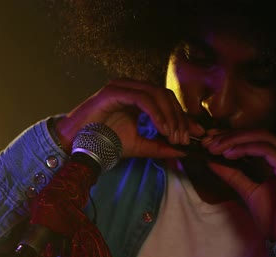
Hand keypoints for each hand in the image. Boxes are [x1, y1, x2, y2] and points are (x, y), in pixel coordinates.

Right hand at [55, 78, 203, 157]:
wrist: (78, 144)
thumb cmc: (105, 143)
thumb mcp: (140, 146)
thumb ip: (161, 146)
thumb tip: (184, 151)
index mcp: (138, 96)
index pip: (168, 101)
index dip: (184, 117)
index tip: (197, 134)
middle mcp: (132, 87)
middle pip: (166, 95)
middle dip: (179, 117)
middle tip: (184, 138)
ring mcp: (122, 86)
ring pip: (157, 94)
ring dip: (170, 116)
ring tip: (173, 135)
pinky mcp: (114, 91)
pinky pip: (142, 98)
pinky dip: (156, 113)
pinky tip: (162, 128)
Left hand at [202, 129, 275, 240]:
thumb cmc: (274, 216)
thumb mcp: (247, 190)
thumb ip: (232, 173)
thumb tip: (212, 160)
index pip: (255, 138)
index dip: (231, 136)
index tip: (209, 140)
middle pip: (257, 133)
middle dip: (229, 135)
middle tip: (207, 142)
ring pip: (261, 137)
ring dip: (234, 140)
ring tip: (214, 147)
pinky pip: (266, 150)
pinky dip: (245, 148)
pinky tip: (228, 154)